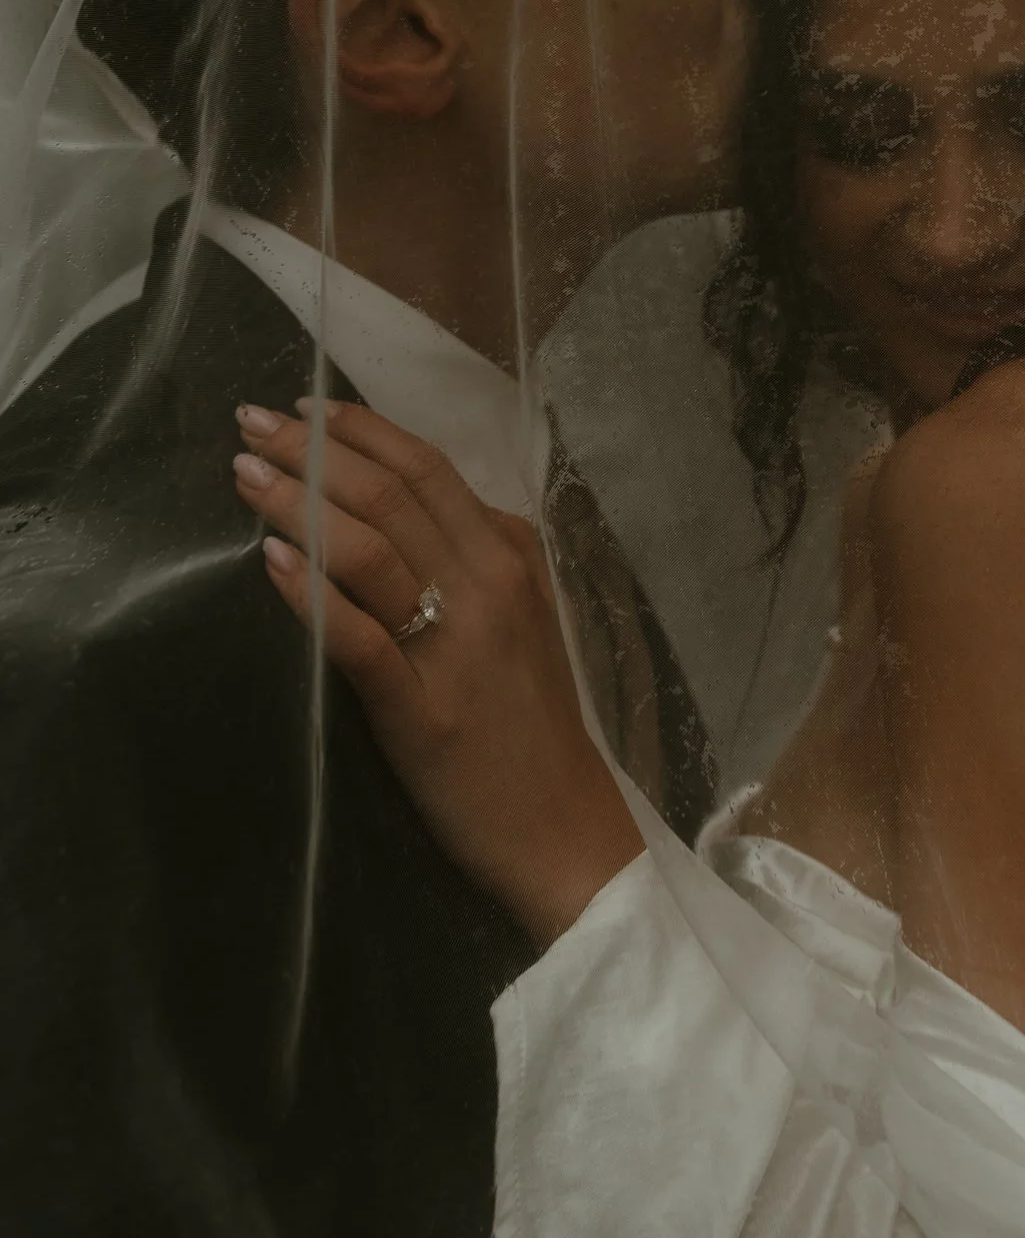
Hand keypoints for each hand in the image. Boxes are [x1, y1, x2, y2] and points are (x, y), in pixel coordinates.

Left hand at [233, 399, 641, 946]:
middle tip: (252, 422)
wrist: (566, 828)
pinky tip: (271, 562)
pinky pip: (359, 638)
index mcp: (512, 560)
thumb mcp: (527, 622)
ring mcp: (456, 648)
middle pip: (392, 494)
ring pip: (370, 549)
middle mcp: (489, 588)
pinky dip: (312, 593)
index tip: (305, 409)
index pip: (429, 468)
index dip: (361, 429)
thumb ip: (482, 562)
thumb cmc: (535, 727)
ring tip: (245, 474)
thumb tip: (414, 508)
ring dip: (298, 502)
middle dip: (313, 449)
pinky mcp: (421, 710)